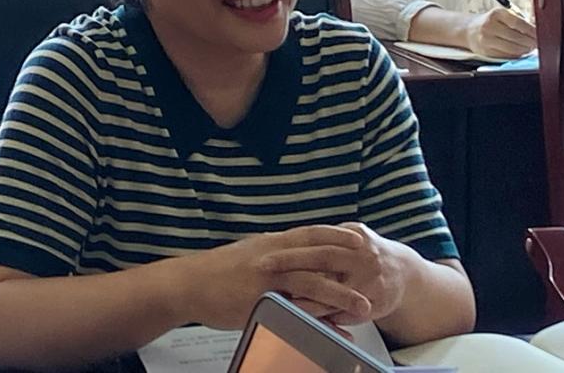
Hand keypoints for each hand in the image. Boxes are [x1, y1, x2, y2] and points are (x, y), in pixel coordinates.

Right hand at [179, 225, 372, 329]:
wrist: (189, 283)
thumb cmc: (217, 272)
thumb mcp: (250, 256)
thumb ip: (274, 257)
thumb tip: (293, 262)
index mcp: (272, 243)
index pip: (311, 233)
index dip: (337, 233)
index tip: (359, 236)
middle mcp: (273, 255)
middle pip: (319, 253)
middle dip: (350, 261)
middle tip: (374, 266)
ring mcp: (267, 277)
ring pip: (312, 281)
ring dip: (341, 293)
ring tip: (364, 305)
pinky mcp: (260, 299)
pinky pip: (295, 310)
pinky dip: (317, 320)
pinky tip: (332, 329)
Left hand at [262, 222, 408, 326]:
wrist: (404, 273)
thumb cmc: (367, 254)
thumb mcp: (350, 236)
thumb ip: (324, 238)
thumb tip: (287, 239)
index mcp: (355, 235)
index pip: (317, 239)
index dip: (291, 249)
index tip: (266, 256)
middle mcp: (364, 255)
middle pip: (323, 258)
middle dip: (291, 265)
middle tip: (264, 268)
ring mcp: (372, 280)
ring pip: (332, 291)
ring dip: (305, 297)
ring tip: (280, 300)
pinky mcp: (376, 304)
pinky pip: (345, 313)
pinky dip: (325, 315)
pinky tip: (306, 316)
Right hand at [464, 8, 535, 57]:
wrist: (469, 30)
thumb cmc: (491, 22)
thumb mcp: (503, 15)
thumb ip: (519, 20)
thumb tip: (537, 29)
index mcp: (496, 14)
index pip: (519, 23)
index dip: (532, 31)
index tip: (540, 35)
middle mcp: (490, 26)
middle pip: (517, 38)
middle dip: (531, 42)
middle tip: (537, 44)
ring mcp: (487, 40)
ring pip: (513, 49)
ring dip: (525, 50)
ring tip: (530, 48)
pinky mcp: (486, 51)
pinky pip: (506, 56)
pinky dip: (516, 55)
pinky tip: (520, 51)